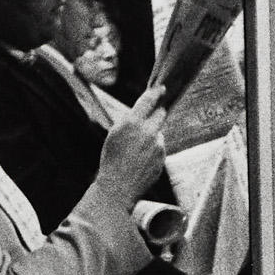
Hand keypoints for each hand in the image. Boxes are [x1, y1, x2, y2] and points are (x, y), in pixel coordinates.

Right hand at [96, 87, 166, 206]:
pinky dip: (152, 152)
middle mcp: (148, 131)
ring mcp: (158, 145)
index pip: (149, 100)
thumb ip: (131, 120)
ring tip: (135, 152)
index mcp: (132, 122)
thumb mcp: (115, 133)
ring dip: (152, 137)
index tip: (162, 88)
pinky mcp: (162, 157)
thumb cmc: (112, 158)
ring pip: (159, 133)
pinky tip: (140, 162)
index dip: (156, 93)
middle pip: (160, 114)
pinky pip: (159, 149)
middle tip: (148, 120)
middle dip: (157, 114)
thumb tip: (146, 112)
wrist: (118, 186)